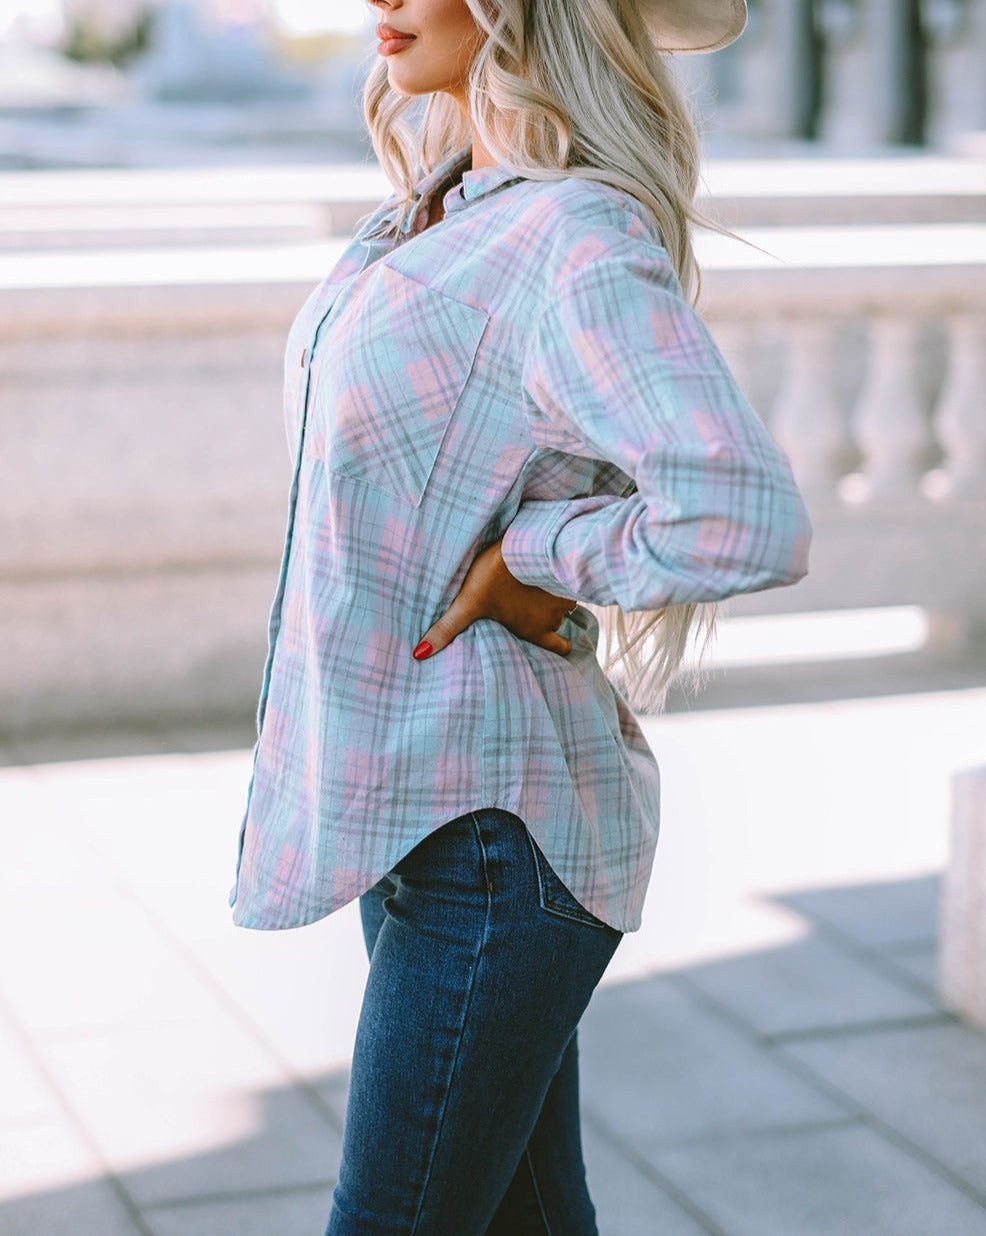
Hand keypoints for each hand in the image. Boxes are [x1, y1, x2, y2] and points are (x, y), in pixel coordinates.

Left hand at [413, 537, 575, 659]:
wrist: (524, 543)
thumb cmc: (495, 577)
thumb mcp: (467, 604)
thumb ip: (447, 629)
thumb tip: (419, 654)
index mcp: (532, 630)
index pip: (559, 649)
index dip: (559, 648)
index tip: (559, 646)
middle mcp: (553, 618)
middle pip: (556, 624)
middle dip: (547, 617)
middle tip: (533, 606)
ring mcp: (564, 596)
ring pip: (563, 601)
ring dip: (552, 594)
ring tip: (536, 583)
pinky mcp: (569, 574)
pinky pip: (568, 580)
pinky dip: (559, 576)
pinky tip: (547, 565)